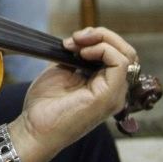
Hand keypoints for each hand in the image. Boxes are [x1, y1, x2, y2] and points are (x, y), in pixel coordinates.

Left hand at [8, 27, 134, 161]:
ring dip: (101, 39)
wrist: (34, 126)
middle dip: (102, 35)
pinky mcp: (109, 96)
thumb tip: (82, 41)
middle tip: (76, 37)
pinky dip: (103, 49)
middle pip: (127, 52)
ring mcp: (114, 94)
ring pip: (127, 54)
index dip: (97, 39)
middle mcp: (114, 90)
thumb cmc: (45, 104)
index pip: (117, 53)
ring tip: (77, 43)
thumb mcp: (62, 70)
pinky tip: (83, 52)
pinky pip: (120, 63)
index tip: (70, 41)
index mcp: (104, 84)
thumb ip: (76, 56)